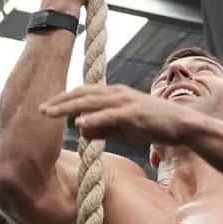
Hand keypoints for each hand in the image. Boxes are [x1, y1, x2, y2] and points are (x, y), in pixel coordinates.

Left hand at [41, 85, 198, 145]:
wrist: (182, 125)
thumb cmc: (154, 125)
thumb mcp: (124, 127)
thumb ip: (104, 127)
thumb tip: (82, 129)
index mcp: (114, 95)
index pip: (84, 94)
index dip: (64, 100)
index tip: (47, 107)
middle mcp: (117, 93)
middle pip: (82, 94)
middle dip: (60, 101)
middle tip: (40, 109)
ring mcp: (125, 102)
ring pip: (91, 102)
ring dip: (69, 107)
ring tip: (50, 113)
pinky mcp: (134, 114)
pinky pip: (109, 116)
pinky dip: (93, 119)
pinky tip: (78, 123)